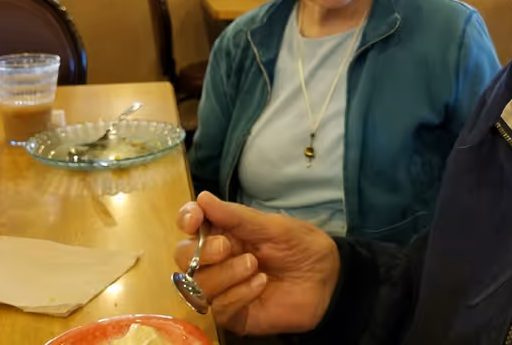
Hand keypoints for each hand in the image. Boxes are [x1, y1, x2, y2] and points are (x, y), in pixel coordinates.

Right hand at [174, 192, 339, 335]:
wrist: (328, 279)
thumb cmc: (301, 247)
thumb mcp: (273, 226)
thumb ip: (236, 216)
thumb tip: (203, 198)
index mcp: (225, 233)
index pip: (191, 225)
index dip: (186, 220)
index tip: (194, 219)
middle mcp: (218, 260)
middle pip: (184, 257)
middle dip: (202, 252)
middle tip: (228, 248)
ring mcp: (223, 289)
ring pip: (197, 285)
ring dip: (225, 274)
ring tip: (255, 267)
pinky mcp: (233, 314)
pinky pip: (218, 308)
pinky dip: (237, 295)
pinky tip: (260, 285)